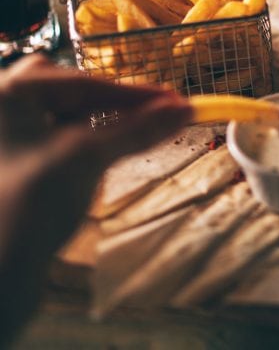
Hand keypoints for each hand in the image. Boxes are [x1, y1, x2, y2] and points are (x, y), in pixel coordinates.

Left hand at [0, 55, 190, 340]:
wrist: (2, 270)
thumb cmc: (31, 205)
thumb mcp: (90, 157)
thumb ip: (139, 129)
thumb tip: (185, 109)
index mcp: (11, 94)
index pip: (84, 83)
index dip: (135, 94)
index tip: (176, 99)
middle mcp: (4, 109)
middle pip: (74, 91)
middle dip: (113, 99)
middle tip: (157, 108)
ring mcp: (10, 136)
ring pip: (69, 113)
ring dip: (106, 119)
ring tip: (144, 126)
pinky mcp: (19, 160)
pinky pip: (62, 135)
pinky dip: (92, 137)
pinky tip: (116, 145)